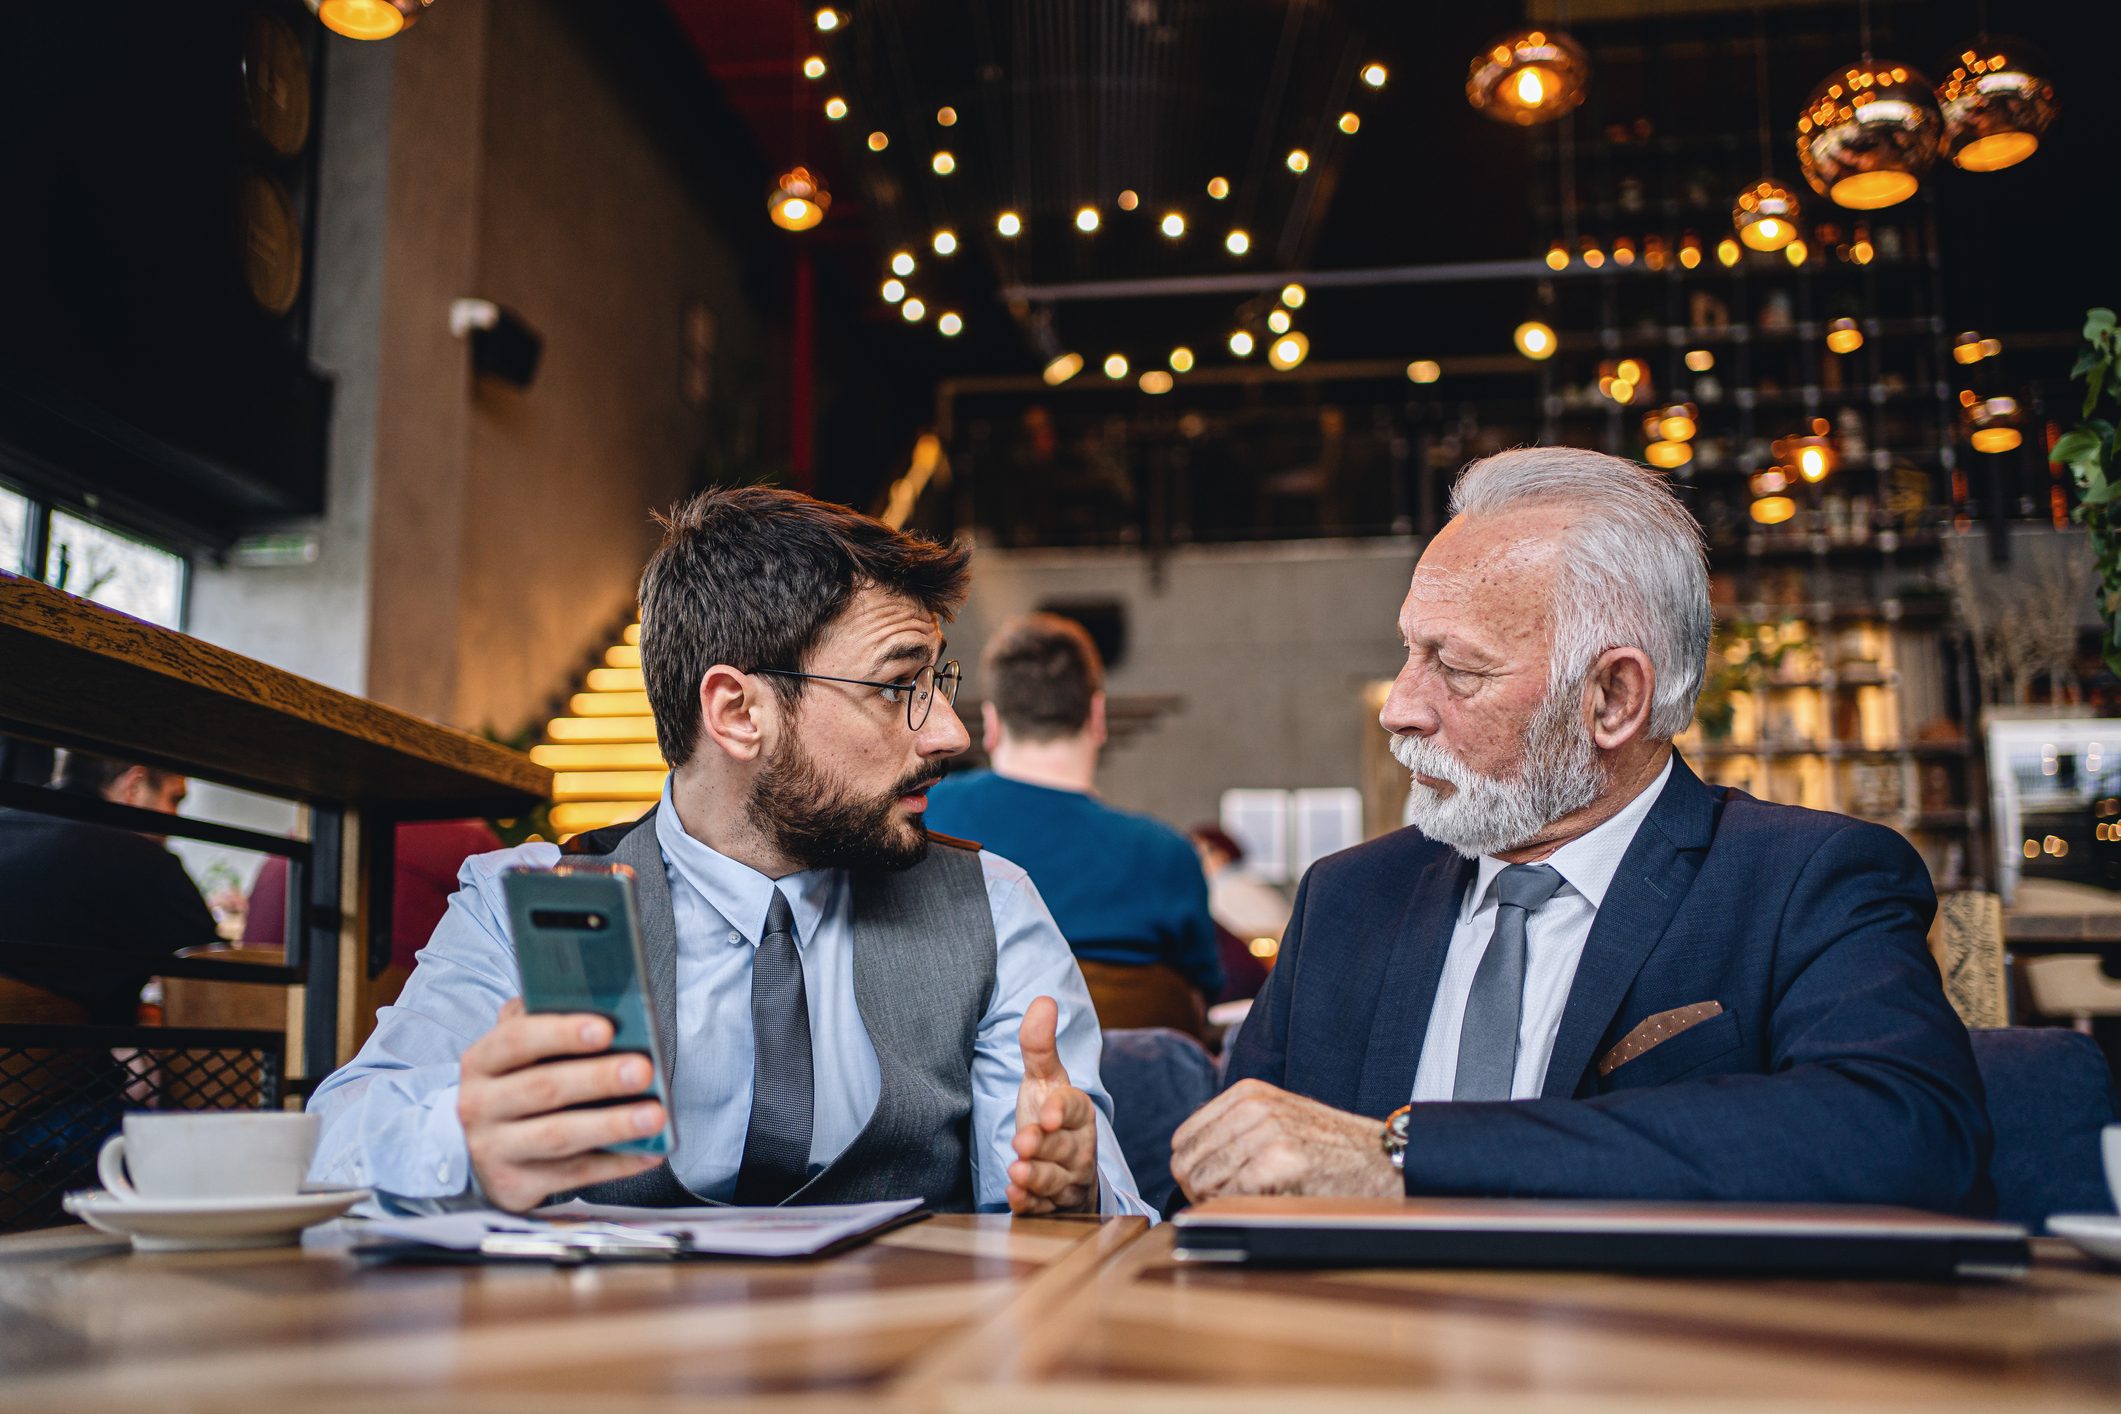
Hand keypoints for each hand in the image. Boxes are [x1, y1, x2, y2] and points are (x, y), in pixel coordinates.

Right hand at [456, 998, 665, 1211]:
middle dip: (598, 1078)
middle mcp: (478, 1105)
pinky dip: (615, 1164)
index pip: (517, 1039)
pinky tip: (649, 1152)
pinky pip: (573, 1174)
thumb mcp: (519, 1052)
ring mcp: (493, 1149)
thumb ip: (543, 1024)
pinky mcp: (514, 1185)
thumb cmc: (517, 1085)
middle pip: (544, 1088)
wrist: (483, 1149)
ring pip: (559, 1136)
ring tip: (655, 1115)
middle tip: (643, 1070)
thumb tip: (601, 1006)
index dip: (562, 1033)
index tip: (606, 1029)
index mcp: (481, 1062)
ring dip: (612, 1124)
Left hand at [1006, 995, 1097, 1214]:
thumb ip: (1039, 1046)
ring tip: (1017, 1172)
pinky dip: (1030, 1203)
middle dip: (1044, 1147)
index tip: (1046, 1114)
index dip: (1061, 1111)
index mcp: (1077, 1112)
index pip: (1075, 1108)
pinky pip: (1044, 1208)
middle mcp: (1078, 1147)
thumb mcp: (1044, 1080)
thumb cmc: (1050, 1118)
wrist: (1063, 1167)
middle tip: (1023, 1143)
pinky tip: (1015, 1196)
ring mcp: (1067, 1179)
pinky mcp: (1052, 1205)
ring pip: (1056, 1181)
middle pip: (1064, 1148)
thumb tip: (1043, 999)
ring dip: (1036, 1177)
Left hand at [1171, 1079, 1400, 1202]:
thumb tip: (1186, 1160)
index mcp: (1246, 1093)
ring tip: (1252, 1204)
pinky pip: (1229, 1196)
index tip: (1214, 1189)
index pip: (1182, 1139)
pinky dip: (1240, 1210)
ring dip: (1219, 1203)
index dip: (1192, 1171)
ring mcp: (1266, 1130)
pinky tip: (1268, 1206)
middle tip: (1229, 1205)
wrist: (1383, 1159)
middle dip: (1200, 1192)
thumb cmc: (1332, 1149)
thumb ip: (1235, 1129)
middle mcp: (1252, 1105)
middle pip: (1185, 1163)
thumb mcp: (1279, 1118)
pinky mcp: (1279, 1160)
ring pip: (1202, 1183)